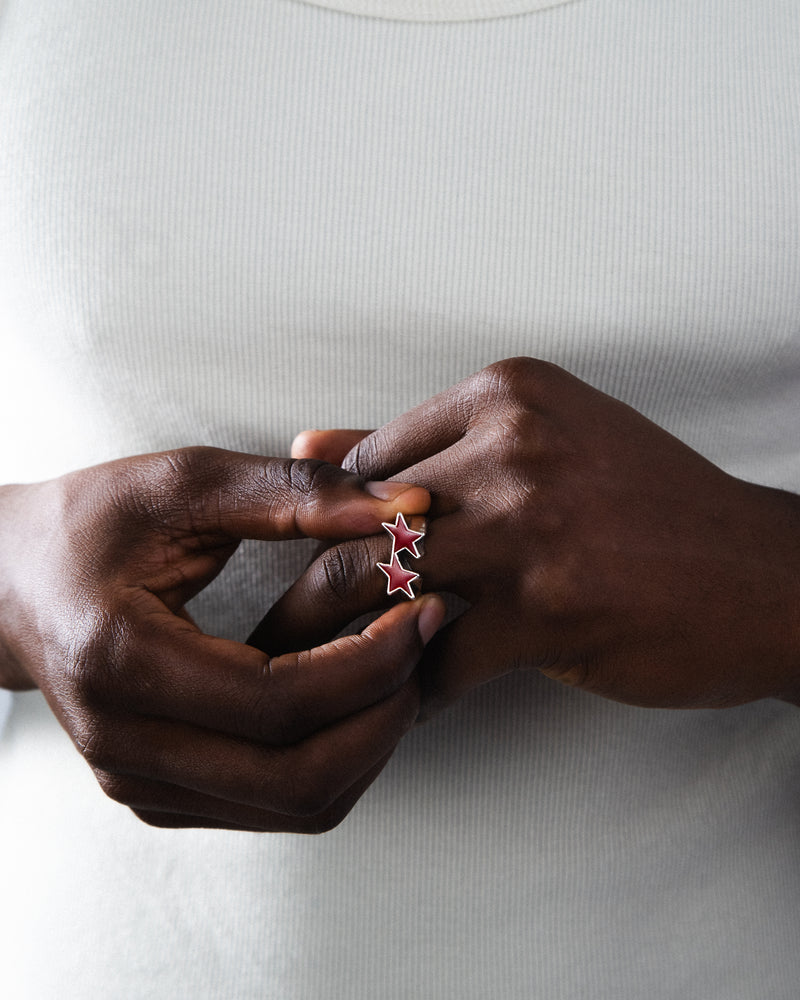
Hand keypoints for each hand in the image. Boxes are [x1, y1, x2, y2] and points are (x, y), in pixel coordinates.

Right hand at [0, 446, 443, 829]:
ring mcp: (139, 781)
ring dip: (371, 744)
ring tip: (400, 665)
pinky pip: (275, 805)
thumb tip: (405, 509)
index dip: (370, 662)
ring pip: (297, 806)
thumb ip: (296, 494)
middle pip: (297, 779)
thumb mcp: (185, 484)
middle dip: (386, 715)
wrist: (5, 582)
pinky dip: (335, 759)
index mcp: (122, 661)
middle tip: (424, 641)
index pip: (278, 702)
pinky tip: (355, 697)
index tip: (421, 607)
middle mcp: (126, 743)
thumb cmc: (85, 525)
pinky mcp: (158, 792)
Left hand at [256, 358, 799, 715]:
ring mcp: (528, 524)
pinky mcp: (548, 606)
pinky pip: (440, 657)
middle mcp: (510, 446)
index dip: (333, 529)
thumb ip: (424, 445)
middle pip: (363, 524)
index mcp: (504, 396)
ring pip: (385, 585)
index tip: (308, 570)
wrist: (763, 574)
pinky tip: (401, 707)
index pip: (369, 463)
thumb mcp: (544, 443)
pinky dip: (412, 691)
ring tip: (312, 678)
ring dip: (341, 643)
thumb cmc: (650, 509)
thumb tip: (308, 447)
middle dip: (313, 591)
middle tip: (275, 638)